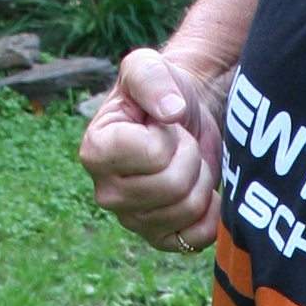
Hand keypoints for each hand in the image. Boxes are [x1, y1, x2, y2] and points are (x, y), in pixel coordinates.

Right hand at [79, 46, 224, 249]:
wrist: (182, 116)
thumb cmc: (161, 91)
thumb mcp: (149, 66)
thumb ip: (152, 79)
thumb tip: (170, 111)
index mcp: (96, 151)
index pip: (154, 154)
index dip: (171, 135)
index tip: (163, 125)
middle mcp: (106, 193)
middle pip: (174, 185)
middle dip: (191, 156)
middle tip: (182, 143)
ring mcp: (132, 220)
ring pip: (189, 208)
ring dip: (201, 179)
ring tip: (188, 161)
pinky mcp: (158, 239)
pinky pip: (196, 239)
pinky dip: (210, 212)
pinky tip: (200, 189)